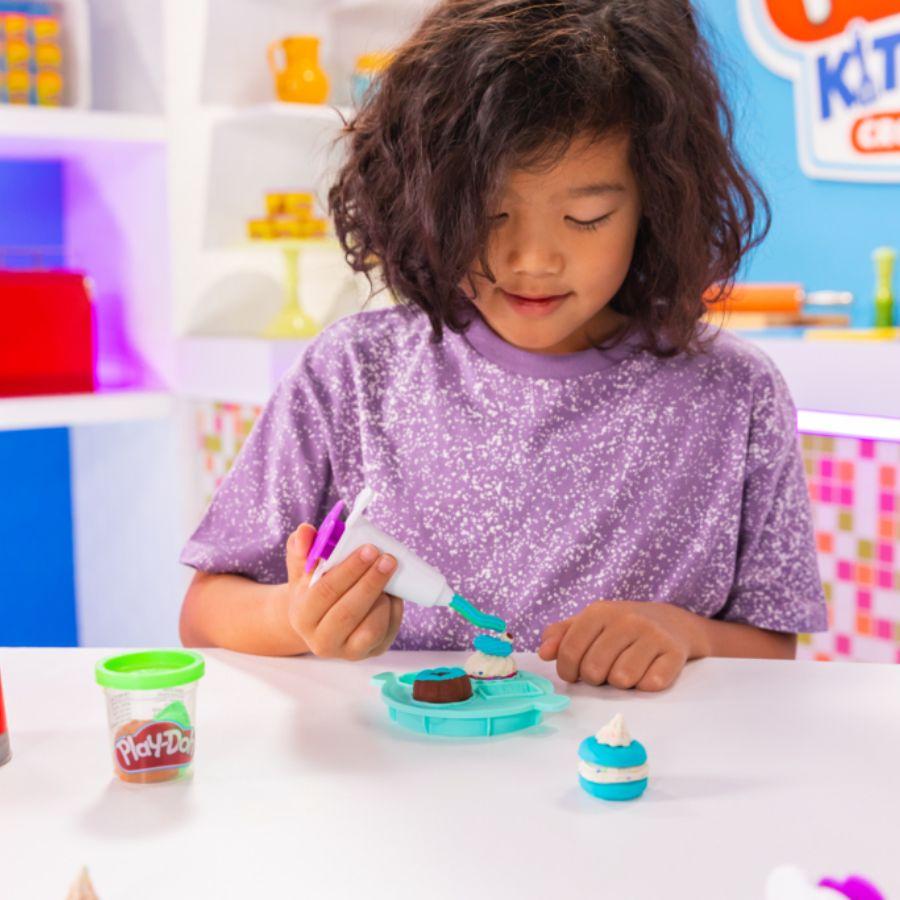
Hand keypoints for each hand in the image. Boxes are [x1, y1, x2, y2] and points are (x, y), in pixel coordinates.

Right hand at [284, 523, 403, 659]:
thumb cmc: (314, 588)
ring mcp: (347, 652)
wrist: (321, 621)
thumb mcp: (303, 568)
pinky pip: (387, 632)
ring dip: (383, 598)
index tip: (369, 549)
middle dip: (371, 582)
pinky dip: (394, 610)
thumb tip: (305, 531)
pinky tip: (393, 592)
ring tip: (389, 574)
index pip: (325, 592)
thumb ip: (301, 548)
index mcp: (302, 617)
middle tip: (387, 558)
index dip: (349, 570)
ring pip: (370, 628)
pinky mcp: (371, 653)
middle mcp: (321, 641)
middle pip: (348, 612)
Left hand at [537, 600, 709, 691]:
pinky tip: (648, 671)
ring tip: (626, 670)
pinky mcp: (675, 652)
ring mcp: (652, 635)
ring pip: (622, 680)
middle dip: (595, 679)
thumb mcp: (590, 623)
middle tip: (604, 671)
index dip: (567, 671)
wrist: (673, 623)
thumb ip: (561, 635)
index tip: (574, 673)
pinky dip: (646, 685)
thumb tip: (543, 652)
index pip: (568, 652)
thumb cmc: (622, 628)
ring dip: (621, 683)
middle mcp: (626, 619)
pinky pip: (651, 684)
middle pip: (593, 670)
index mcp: (599, 611)